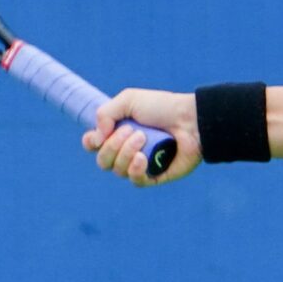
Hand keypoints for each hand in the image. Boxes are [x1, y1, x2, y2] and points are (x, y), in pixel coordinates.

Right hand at [86, 89, 202, 186]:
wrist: (191, 119)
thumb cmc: (162, 107)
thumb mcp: (129, 100)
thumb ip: (105, 113)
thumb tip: (97, 137)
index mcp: (118, 132)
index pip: (94, 146)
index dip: (91, 143)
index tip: (98, 136)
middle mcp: (127, 151)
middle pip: (103, 161)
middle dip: (112, 146)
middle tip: (133, 130)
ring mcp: (141, 165)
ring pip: (118, 170)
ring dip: (126, 152)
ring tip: (144, 138)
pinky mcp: (156, 176)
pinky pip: (136, 181)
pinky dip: (135, 170)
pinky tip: (143, 158)